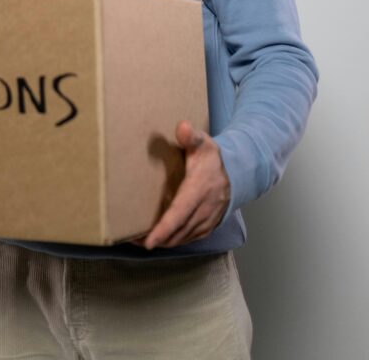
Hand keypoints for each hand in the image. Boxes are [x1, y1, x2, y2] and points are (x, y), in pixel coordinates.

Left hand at [130, 120, 230, 249]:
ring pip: (181, 238)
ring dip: (162, 242)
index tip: (148, 242)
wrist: (238, 175)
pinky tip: (158, 239)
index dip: (164, 229)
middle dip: (155, 239)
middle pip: (177, 232)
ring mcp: (206, 222)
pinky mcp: (207, 228)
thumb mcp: (204, 144)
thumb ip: (191, 136)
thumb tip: (181, 126)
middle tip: (129, 239)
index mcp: (198, 190)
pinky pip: (188, 239)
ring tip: (137, 240)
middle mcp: (203, 210)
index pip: (179, 213)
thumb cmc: (213, 159)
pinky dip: (172, 241)